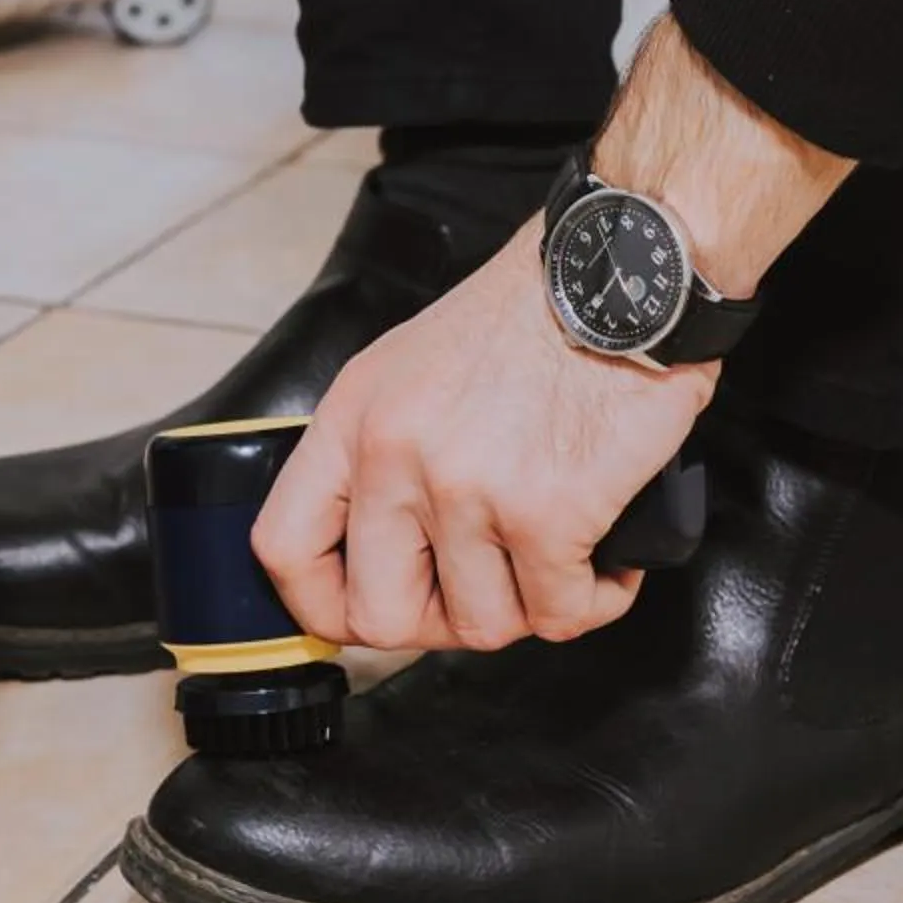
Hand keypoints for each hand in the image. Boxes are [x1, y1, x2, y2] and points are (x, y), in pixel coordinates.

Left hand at [253, 218, 711, 655]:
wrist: (616, 275)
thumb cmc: (530, 318)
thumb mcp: (411, 370)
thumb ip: (380, 455)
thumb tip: (384, 550)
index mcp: (354, 421)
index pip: (285, 549)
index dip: (322, 605)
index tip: (365, 611)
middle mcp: (396, 457)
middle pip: (381, 617)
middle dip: (441, 622)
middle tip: (486, 589)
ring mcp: (469, 489)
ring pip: (482, 627)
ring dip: (529, 606)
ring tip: (557, 558)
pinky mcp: (548, 512)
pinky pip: (561, 612)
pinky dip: (595, 597)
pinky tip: (606, 560)